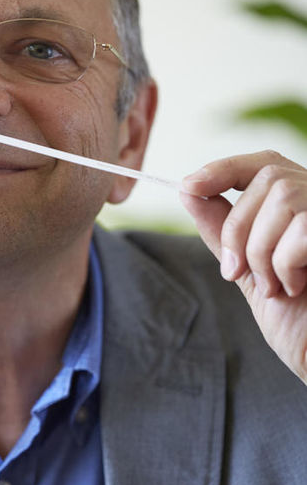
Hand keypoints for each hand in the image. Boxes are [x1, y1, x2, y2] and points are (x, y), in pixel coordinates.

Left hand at [181, 150, 306, 381]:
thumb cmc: (298, 320)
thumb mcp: (248, 270)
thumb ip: (223, 231)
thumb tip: (189, 192)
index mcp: (303, 206)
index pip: (264, 164)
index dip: (225, 169)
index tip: (189, 186)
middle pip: (269, 180)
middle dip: (239, 228)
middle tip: (236, 271)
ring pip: (283, 200)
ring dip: (261, 251)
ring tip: (273, 286)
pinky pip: (302, 231)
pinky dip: (285, 264)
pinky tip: (296, 287)